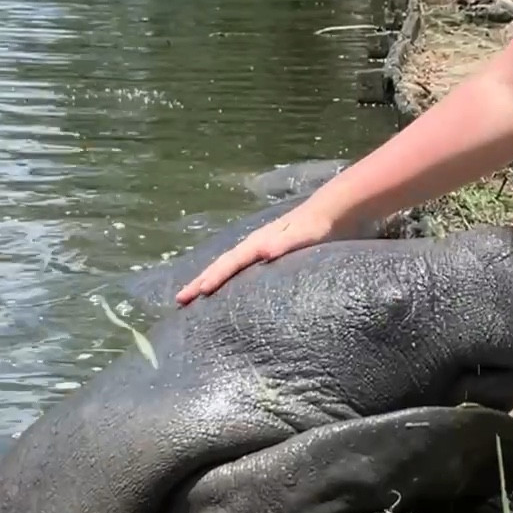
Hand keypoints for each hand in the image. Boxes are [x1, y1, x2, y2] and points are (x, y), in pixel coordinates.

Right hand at [176, 201, 338, 303]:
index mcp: (258, 243)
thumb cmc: (318, 226)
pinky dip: (227, 278)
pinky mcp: (268, 253)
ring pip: (228, 266)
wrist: (332, 212)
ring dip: (209, 280)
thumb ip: (285, 244)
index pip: (230, 262)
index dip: (214, 277)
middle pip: (222, 264)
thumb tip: (263, 253)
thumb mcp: (304, 236)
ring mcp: (259, 248)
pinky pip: (239, 268)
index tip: (197, 293)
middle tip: (179, 300)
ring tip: (193, 296)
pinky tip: (226, 288)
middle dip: (200, 281)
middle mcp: (253, 245)